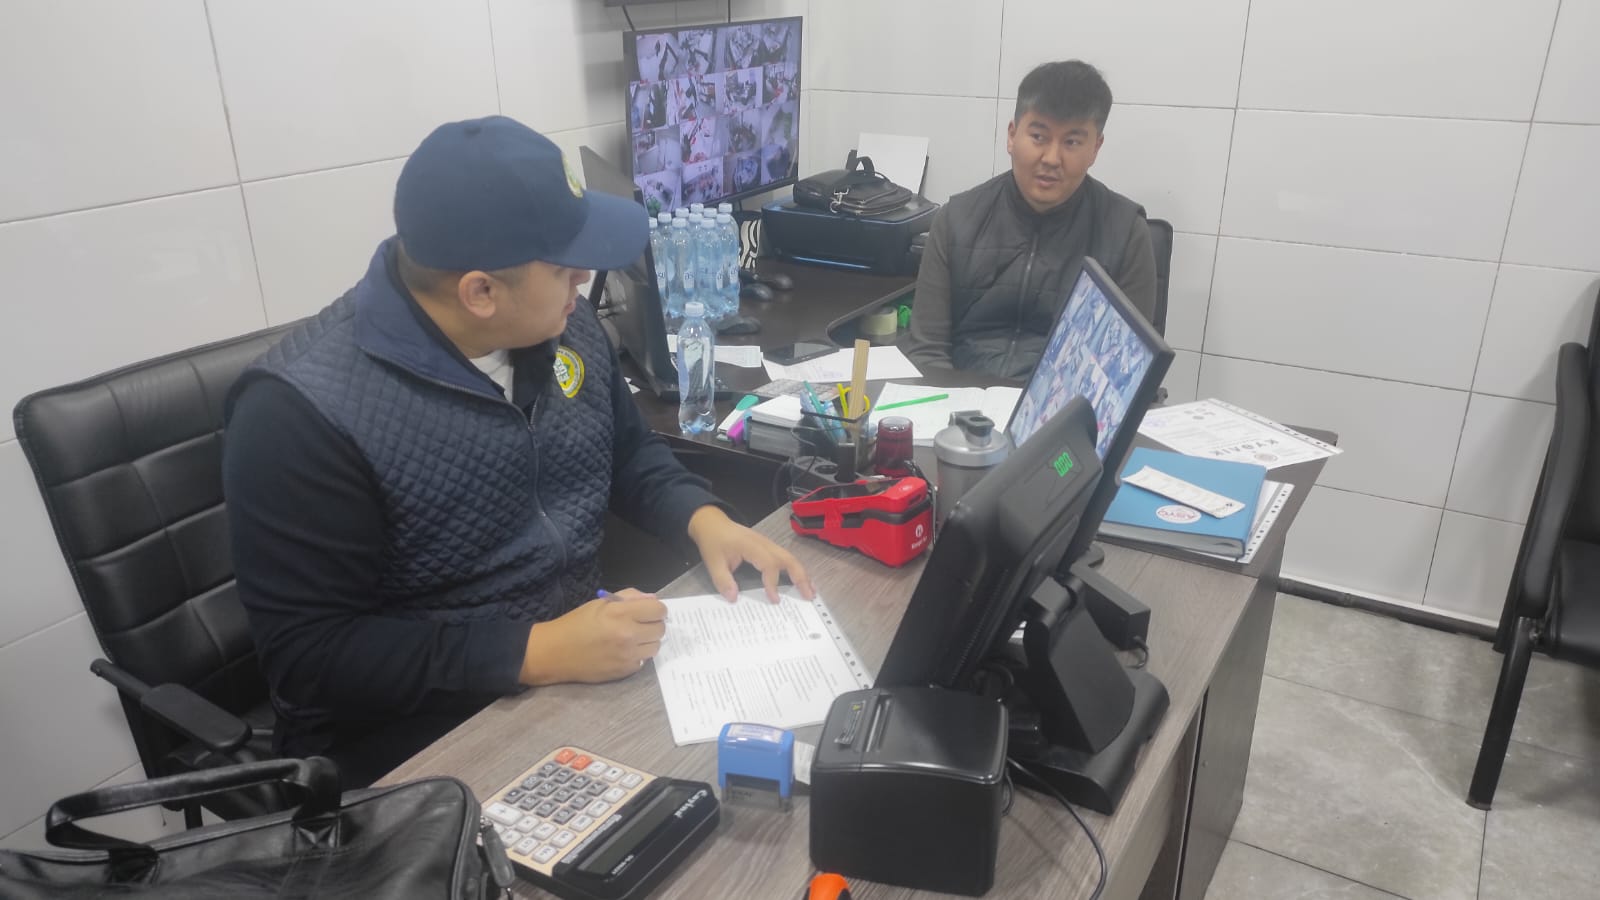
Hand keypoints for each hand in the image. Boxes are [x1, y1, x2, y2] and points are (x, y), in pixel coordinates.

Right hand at [519, 589, 666, 685]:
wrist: (556, 652)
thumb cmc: (577, 623)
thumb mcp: (601, 602)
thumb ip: (629, 597)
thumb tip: (653, 600)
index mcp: (621, 613)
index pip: (659, 610)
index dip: (656, 609)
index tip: (649, 611)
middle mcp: (628, 635)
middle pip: (660, 629)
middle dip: (653, 624)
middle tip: (640, 625)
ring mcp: (628, 655)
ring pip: (655, 647)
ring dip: (647, 641)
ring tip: (632, 639)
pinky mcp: (625, 671)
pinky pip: (643, 661)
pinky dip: (637, 655)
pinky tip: (622, 652)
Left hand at [687, 506, 815, 602]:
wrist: (712, 523)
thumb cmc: (714, 541)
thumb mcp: (713, 562)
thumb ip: (723, 580)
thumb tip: (734, 598)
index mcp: (751, 546)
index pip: (769, 564)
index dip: (773, 582)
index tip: (774, 599)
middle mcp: (764, 544)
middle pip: (788, 558)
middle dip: (800, 577)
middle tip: (809, 596)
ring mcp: (768, 544)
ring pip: (790, 558)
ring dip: (801, 574)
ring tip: (810, 592)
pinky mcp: (768, 547)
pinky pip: (785, 558)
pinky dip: (795, 570)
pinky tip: (800, 581)